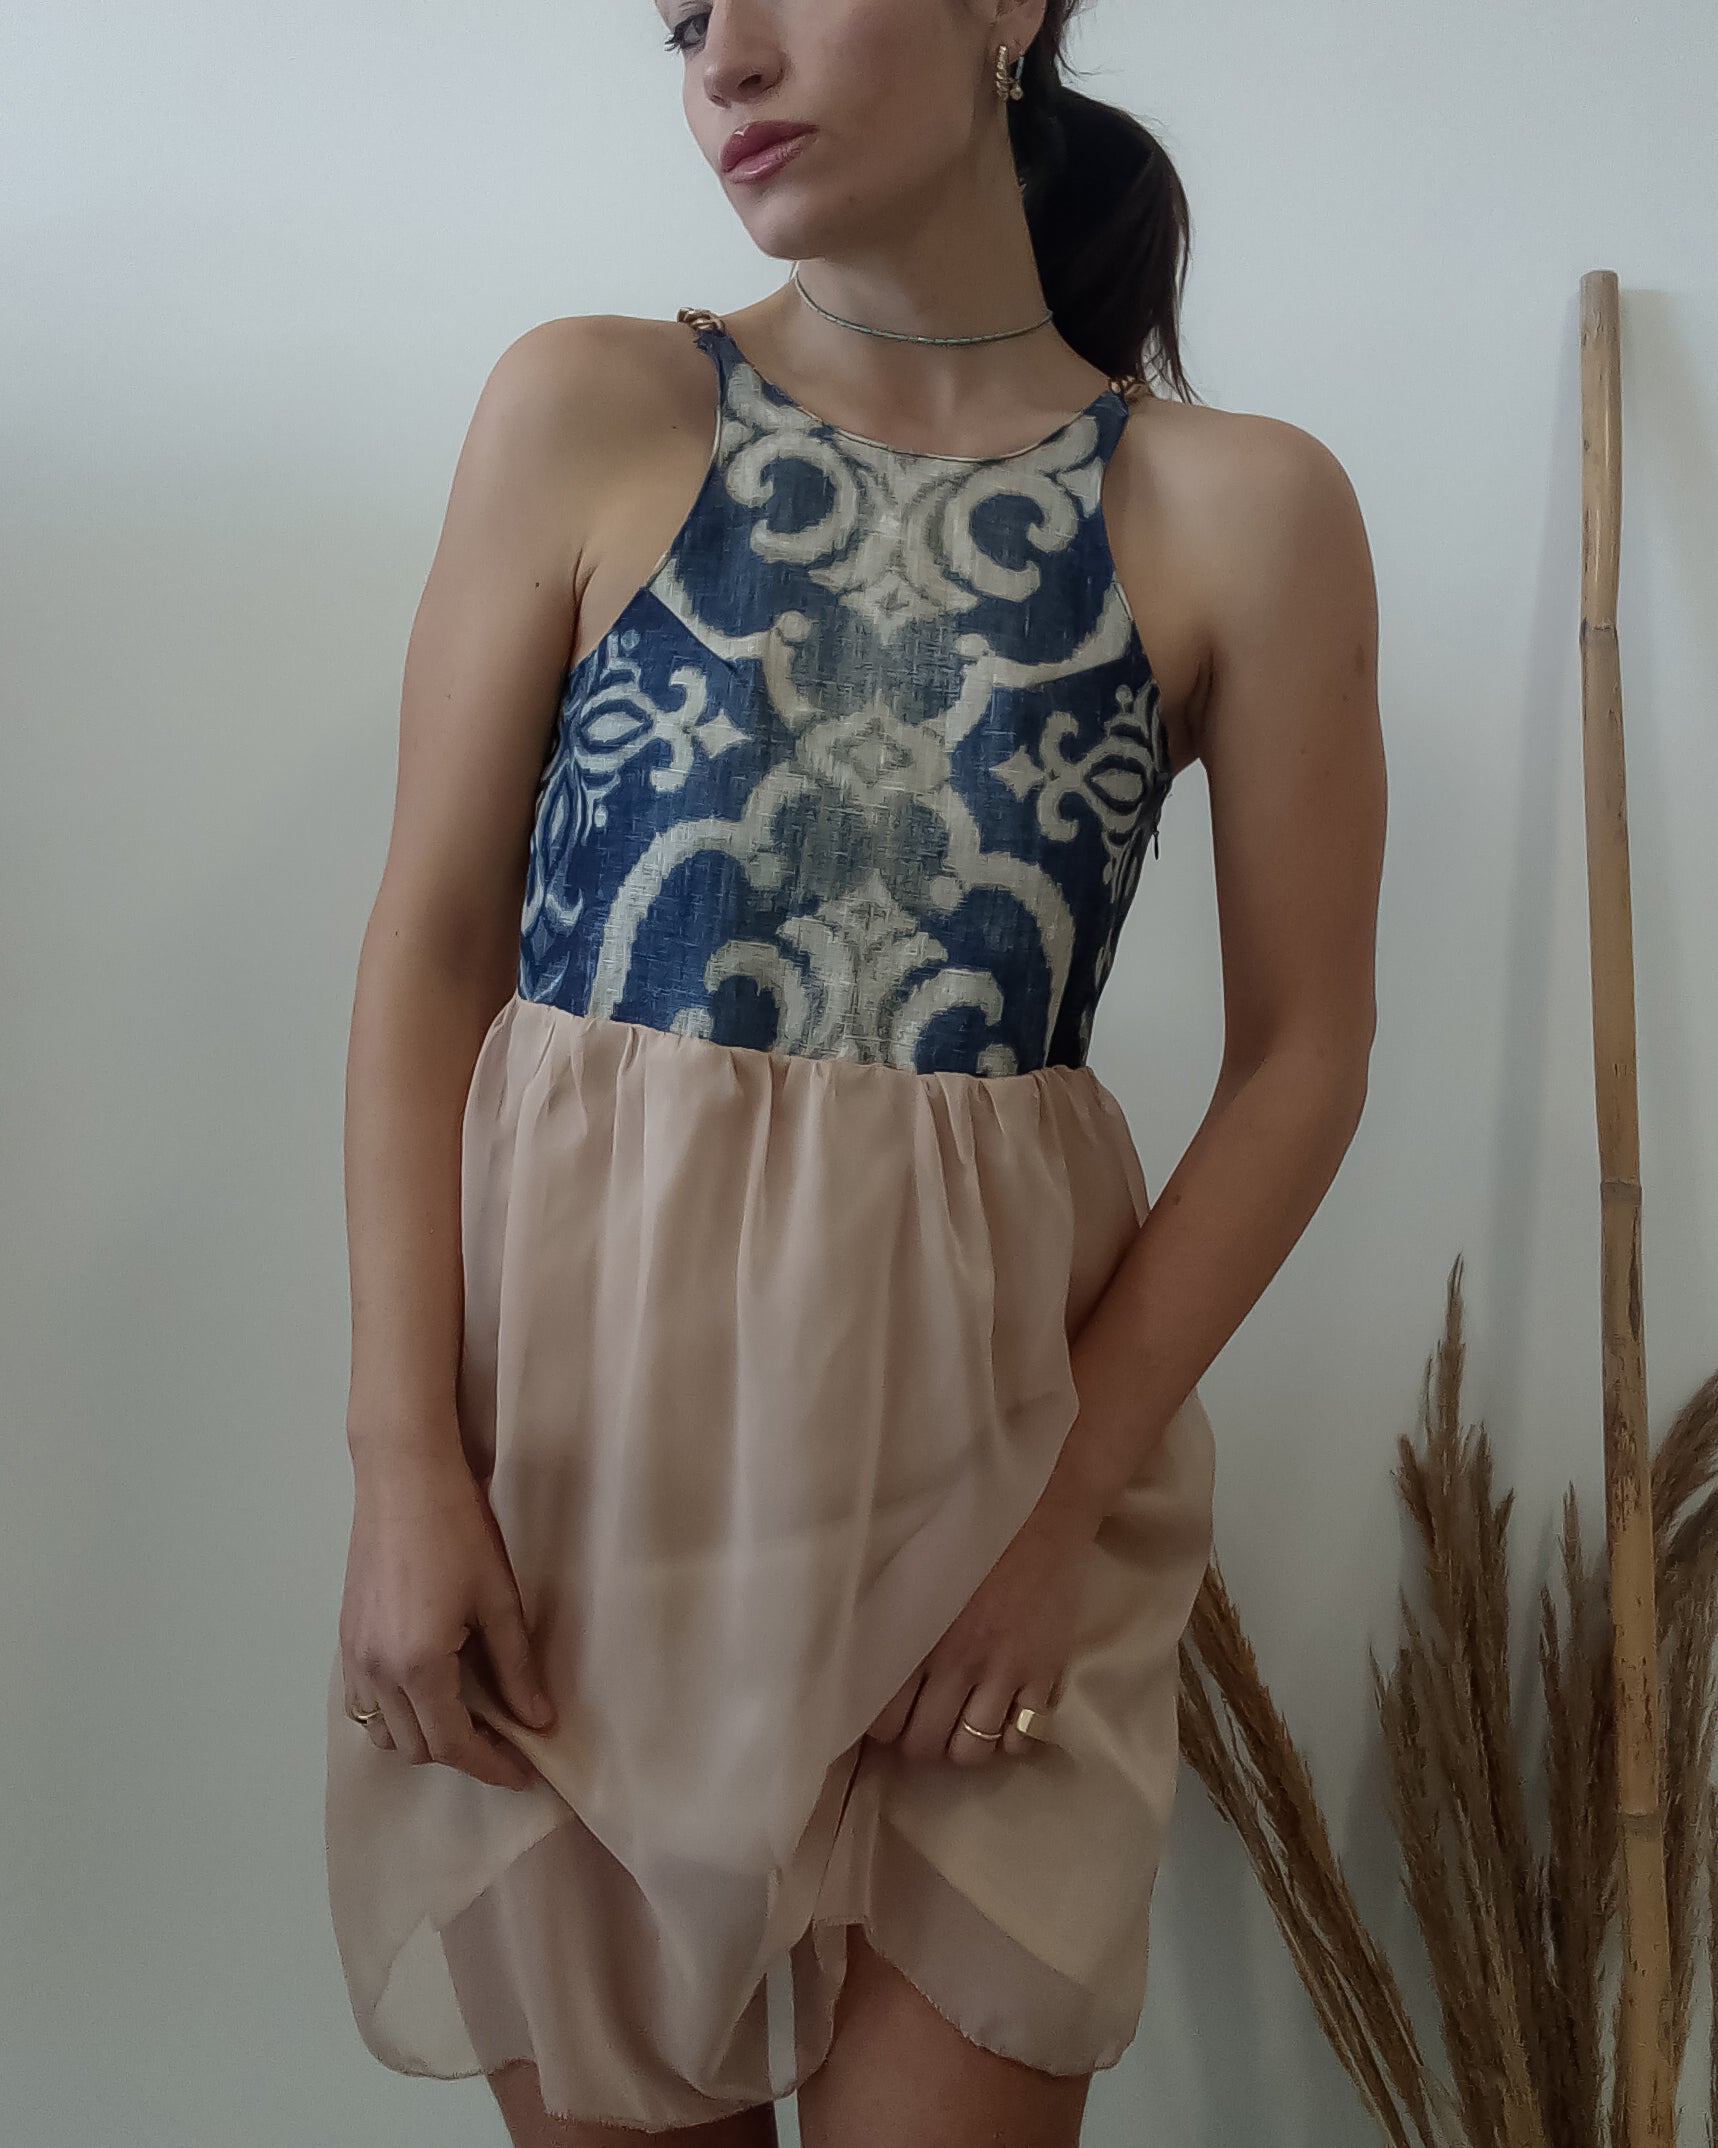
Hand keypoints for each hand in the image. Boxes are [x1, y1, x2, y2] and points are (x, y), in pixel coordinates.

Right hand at [338, 1447, 556, 1792]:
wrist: (402, 1477)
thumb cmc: (457, 1529)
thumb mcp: (499, 1600)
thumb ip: (517, 1668)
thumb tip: (538, 1720)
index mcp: (418, 1665)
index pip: (453, 1744)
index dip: (491, 1765)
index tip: (524, 1773)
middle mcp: (377, 1671)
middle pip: (416, 1747)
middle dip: (462, 1751)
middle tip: (504, 1736)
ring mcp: (354, 1656)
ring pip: (384, 1731)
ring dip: (424, 1734)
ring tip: (466, 1713)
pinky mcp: (345, 1638)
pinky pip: (363, 1702)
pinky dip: (394, 1711)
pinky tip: (426, 1687)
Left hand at [863, 1495, 1099, 1767]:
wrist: (1041, 1503)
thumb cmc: (968, 1525)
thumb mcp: (911, 1565)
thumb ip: (888, 1615)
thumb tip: (857, 1655)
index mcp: (917, 1635)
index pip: (884, 1718)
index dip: (882, 1724)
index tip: (887, 1713)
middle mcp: (957, 1663)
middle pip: (925, 1743)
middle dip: (919, 1742)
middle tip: (922, 1723)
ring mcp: (1004, 1673)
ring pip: (972, 1752)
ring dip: (961, 1746)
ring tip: (960, 1724)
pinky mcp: (1044, 1673)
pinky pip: (1021, 1738)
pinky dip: (1007, 1739)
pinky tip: (1000, 1715)